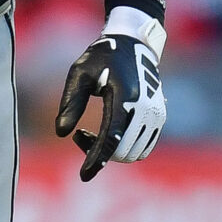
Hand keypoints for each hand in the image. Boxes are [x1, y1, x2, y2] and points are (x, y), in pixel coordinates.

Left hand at [53, 32, 164, 181]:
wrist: (135, 44)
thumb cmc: (102, 57)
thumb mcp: (80, 74)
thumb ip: (71, 102)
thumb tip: (62, 132)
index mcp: (125, 96)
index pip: (111, 138)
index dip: (96, 159)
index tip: (83, 176)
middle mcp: (146, 108)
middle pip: (122, 150)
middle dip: (98, 152)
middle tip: (79, 134)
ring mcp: (156, 115)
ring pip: (132, 153)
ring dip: (111, 151)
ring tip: (91, 132)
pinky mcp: (160, 119)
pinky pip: (142, 148)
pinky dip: (124, 148)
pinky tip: (108, 133)